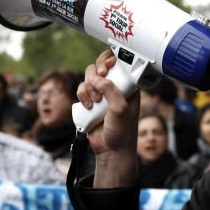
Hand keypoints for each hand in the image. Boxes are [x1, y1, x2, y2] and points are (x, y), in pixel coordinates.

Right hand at [76, 50, 139, 187]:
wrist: (110, 150)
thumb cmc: (122, 130)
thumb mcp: (121, 108)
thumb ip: (110, 90)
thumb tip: (97, 79)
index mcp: (127, 85)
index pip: (119, 62)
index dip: (109, 60)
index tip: (106, 68)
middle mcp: (114, 87)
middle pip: (100, 66)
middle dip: (96, 73)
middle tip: (98, 81)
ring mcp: (101, 94)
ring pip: (88, 78)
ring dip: (88, 88)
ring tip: (95, 102)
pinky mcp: (90, 101)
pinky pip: (81, 90)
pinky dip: (82, 96)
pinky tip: (88, 107)